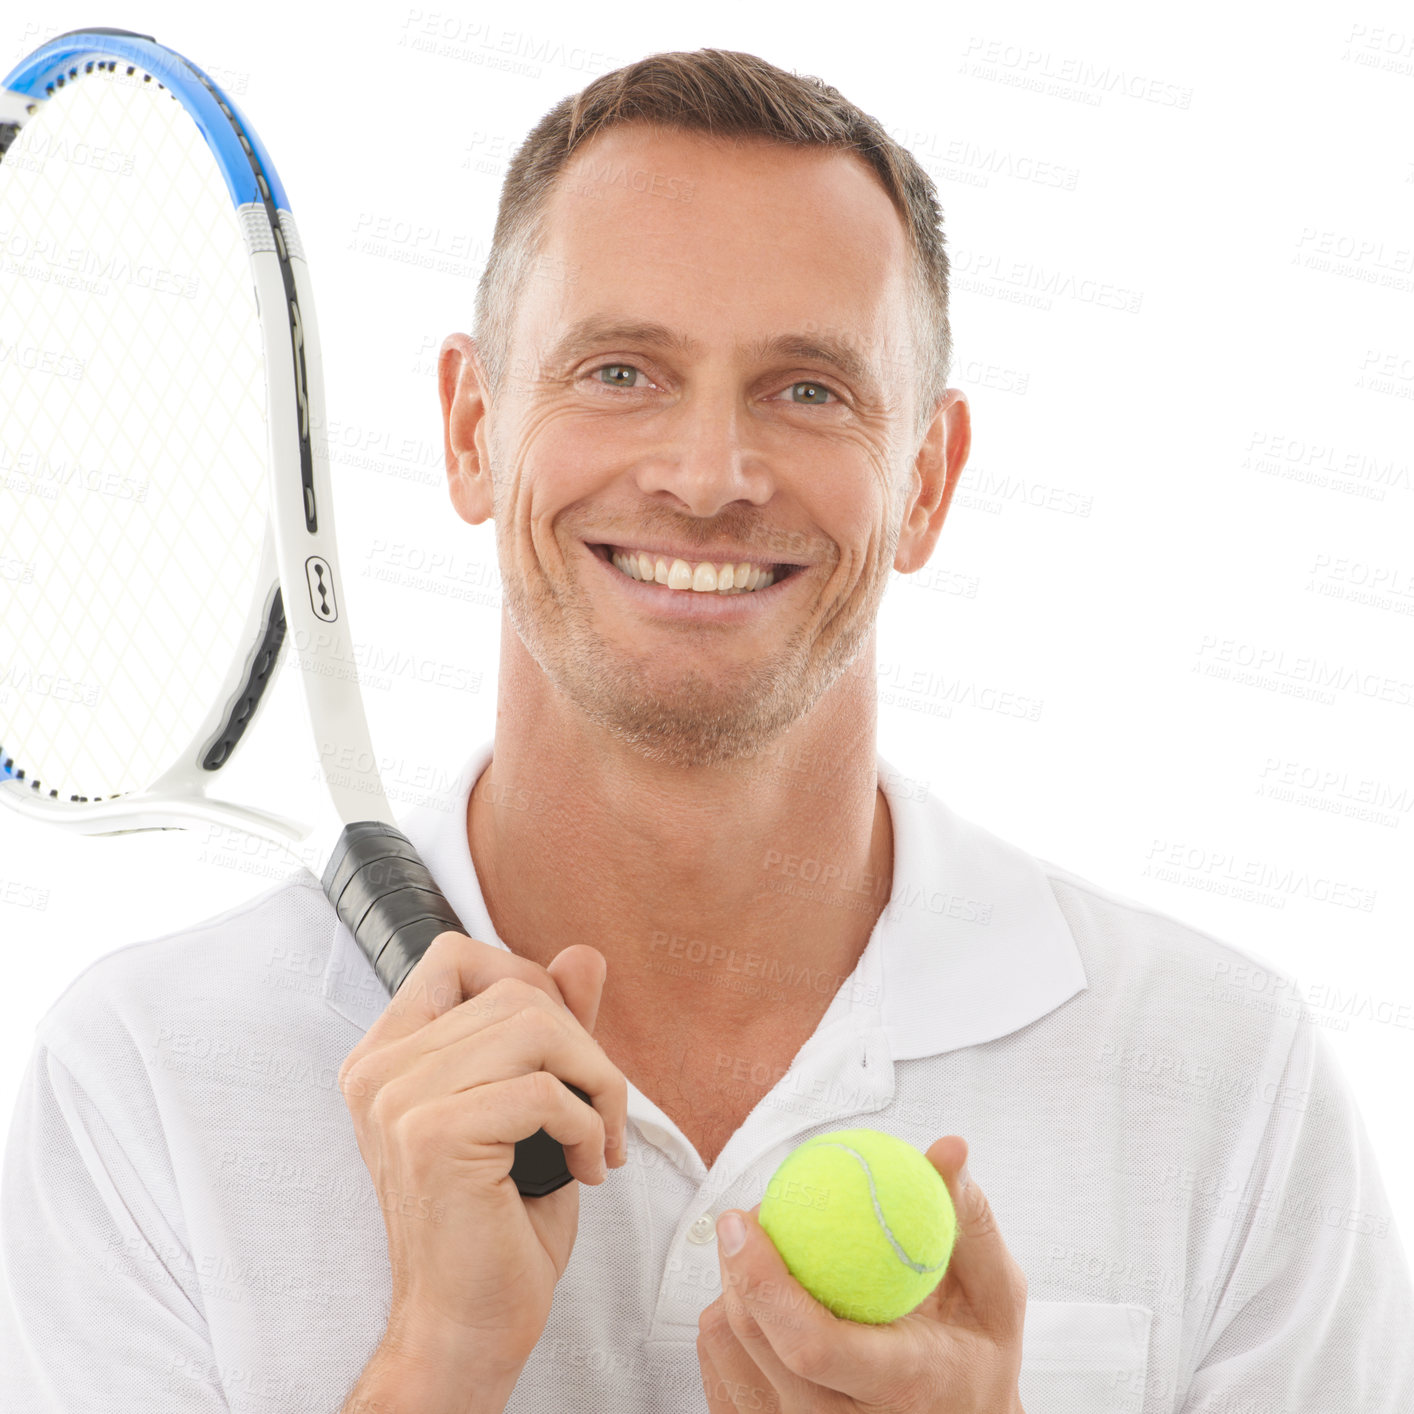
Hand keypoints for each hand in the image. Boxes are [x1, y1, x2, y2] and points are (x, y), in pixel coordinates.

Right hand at [337, 931, 628, 1381]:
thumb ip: (551, 1028)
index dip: (526, 983)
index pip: (456, 956)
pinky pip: (547, 1090)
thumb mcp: (531, 1106)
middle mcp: (380, 1069)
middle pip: (514, 989)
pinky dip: (588, 1125)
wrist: (466, 1323)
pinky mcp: (433, 1137)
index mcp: (387, 1055)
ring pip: (536, 1027)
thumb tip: (584, 956)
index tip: (560, 1048)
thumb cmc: (497, 1219)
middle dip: (582, 1043)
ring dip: (596, 1080)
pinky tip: (585, 1166)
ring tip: (598, 1136)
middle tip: (598, 1107)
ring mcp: (399, 1101)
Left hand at [697, 1136, 1025, 1412]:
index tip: (742, 1220)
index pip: (812, 1345)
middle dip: (735, 1269)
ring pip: (727, 1361)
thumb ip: (968, 1220)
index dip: (763, 1280)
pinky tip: (753, 1304)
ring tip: (756, 1259)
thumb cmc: (979, 1356)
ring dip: (726, 1297)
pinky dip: (724, 1335)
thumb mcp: (996, 1292)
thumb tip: (948, 1148)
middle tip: (747, 1219)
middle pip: (756, 1346)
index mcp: (903, 1386)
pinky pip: (721, 1385)